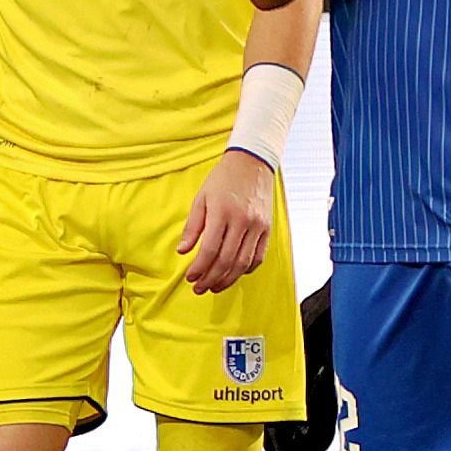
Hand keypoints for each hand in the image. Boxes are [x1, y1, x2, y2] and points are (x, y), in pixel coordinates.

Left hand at [179, 150, 272, 292]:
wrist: (252, 162)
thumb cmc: (223, 179)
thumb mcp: (201, 198)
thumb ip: (192, 227)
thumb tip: (182, 251)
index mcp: (222, 212)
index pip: (209, 250)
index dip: (198, 268)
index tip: (190, 277)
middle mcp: (242, 221)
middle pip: (226, 260)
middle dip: (210, 278)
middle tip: (199, 288)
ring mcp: (257, 226)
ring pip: (243, 262)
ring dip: (227, 279)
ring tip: (214, 286)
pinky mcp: (267, 228)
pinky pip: (258, 256)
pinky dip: (246, 269)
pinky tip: (234, 273)